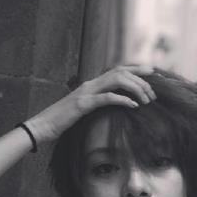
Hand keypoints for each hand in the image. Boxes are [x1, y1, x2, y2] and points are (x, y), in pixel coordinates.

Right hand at [25, 65, 156, 143]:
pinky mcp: (82, 104)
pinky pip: (106, 98)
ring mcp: (85, 92)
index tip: (153, 73)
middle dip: (140, 80)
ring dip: (134, 89)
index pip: (117, 70)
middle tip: (153, 93)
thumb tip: (117, 104)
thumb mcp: (85, 109)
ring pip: (116, 81)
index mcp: (91, 84)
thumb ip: (98, 102)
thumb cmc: (63, 120)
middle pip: (120, 72)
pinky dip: (122, 100)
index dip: (136, 69)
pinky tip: (133, 106)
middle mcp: (90, 84)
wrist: (43, 126)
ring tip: (146, 100)